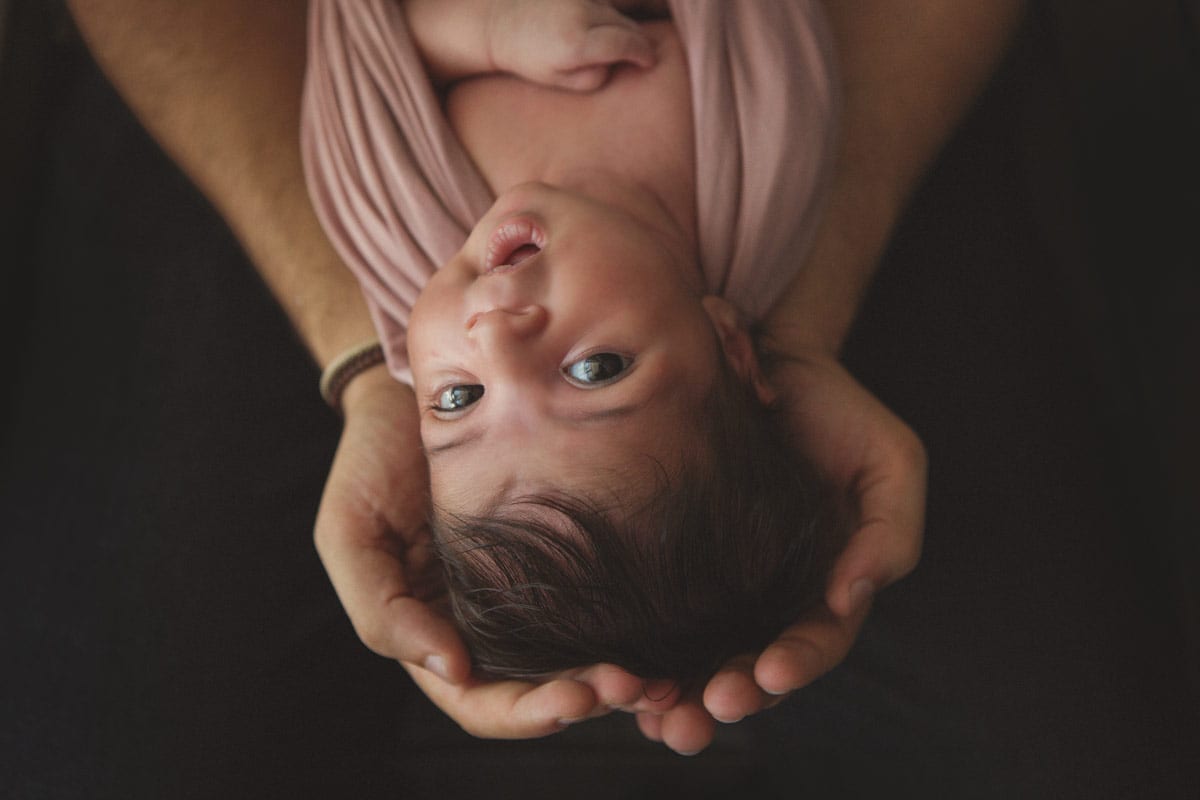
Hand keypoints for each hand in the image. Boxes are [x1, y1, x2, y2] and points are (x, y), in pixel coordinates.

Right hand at [315, 367, 674, 736]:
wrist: (416, 389)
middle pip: (543, 690)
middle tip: (635, 687)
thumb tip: (454, 669)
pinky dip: (633, 622)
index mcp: (437, 635)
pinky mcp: (567, 549)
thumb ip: (382, 612)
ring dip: (621, 675)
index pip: (483, 702)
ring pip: (580, 655)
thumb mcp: (350, 533)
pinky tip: (669, 622)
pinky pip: (602, 599)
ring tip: (660, 673)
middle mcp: (490, 624)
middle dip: (589, 698)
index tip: (575, 699)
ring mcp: (531, 588)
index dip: (528, 714)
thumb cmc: (372, 461)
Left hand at [486, 0, 656, 90]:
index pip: (626, 43)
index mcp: (575, 43)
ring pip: (620, 6)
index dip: (644, 53)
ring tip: (633, 32)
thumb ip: (593, 77)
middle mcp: (579, 12)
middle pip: (627, 24)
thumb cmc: (530, 57)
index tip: (649, 61)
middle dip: (638, 39)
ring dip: (628, 20)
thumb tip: (620, 62)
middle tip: (642, 52)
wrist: (500, 21)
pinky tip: (616, 18)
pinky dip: (614, 8)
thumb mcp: (559, 81)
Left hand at [634, 350, 926, 753]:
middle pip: (752, 665)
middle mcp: (775, 595)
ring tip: (656, 716)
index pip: (816, 642)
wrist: (768, 361)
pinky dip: (645, 653)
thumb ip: (889, 533)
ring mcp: (722, 581)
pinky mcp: (675, 559)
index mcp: (831, 584)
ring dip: (681, 694)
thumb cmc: (840, 412)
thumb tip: (848, 598)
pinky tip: (623, 679)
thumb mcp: (892, 462)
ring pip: (701, 654)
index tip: (767, 674)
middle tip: (698, 717)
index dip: (795, 664)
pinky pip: (659, 617)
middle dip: (729, 696)